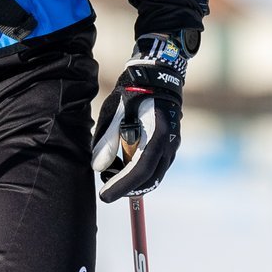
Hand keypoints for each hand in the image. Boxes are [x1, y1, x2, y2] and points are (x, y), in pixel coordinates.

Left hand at [90, 33, 189, 202]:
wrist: (157, 76)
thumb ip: (106, 141)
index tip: (104, 196)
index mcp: (157, 136)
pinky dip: (142, 172)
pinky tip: (124, 166)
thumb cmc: (132, 92)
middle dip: (128, 188)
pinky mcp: (171, 144)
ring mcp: (173, 145)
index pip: (139, 171)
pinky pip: (157, 166)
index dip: (121, 186)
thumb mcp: (114, 112)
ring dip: (135, 181)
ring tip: (112, 175)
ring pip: (155, 175)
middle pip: (150, 178)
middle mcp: (170, 144)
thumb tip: (98, 167)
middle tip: (106, 190)